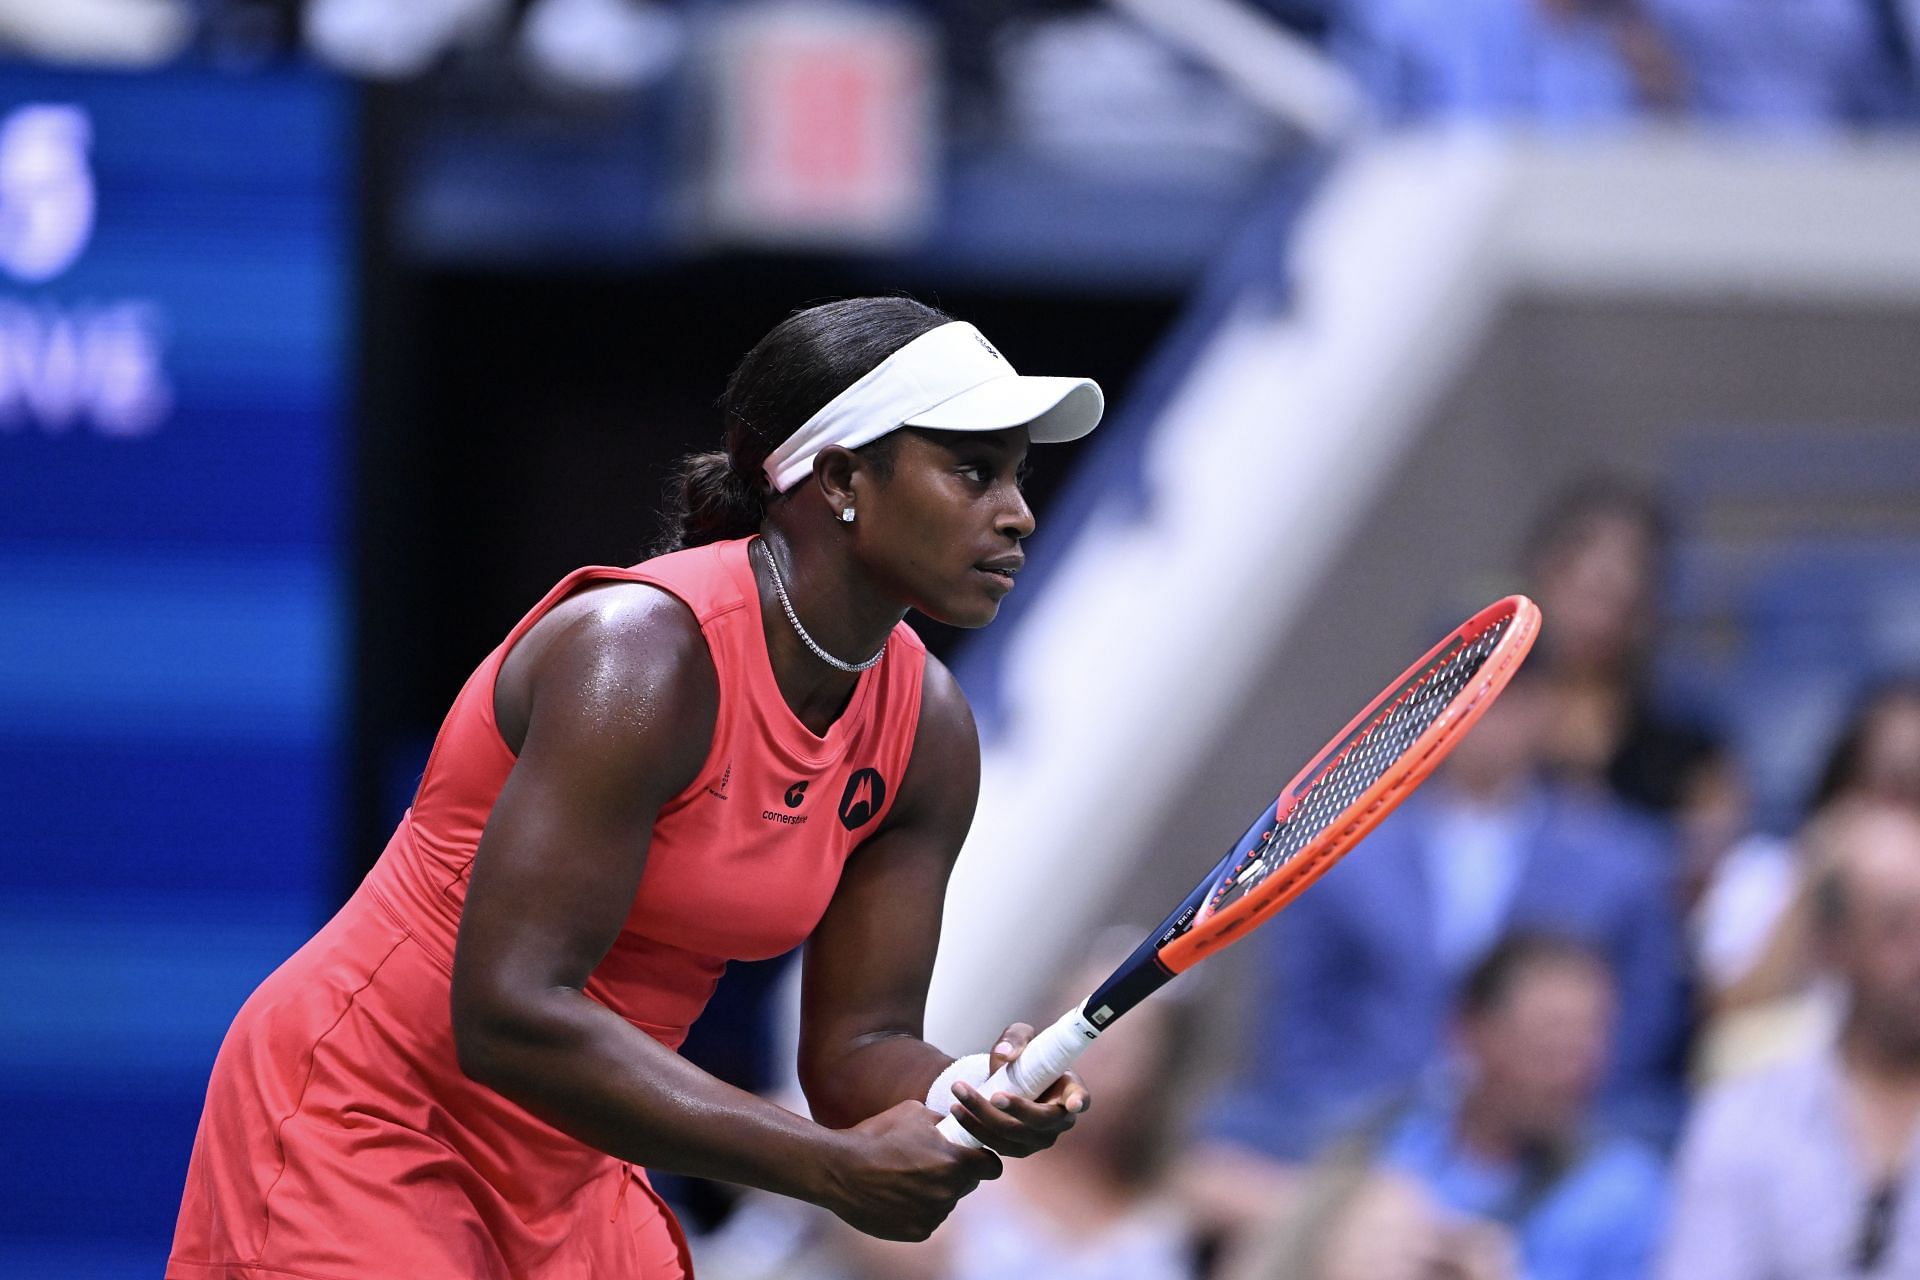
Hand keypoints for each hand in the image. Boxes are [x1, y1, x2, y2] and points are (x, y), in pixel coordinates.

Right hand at [821, 1100, 1001, 1240]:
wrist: (841, 1169)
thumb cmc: (877, 1136)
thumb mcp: (914, 1112)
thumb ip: (943, 1121)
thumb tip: (956, 1125)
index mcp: (955, 1161)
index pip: (992, 1167)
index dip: (984, 1160)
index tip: (972, 1156)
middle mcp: (949, 1191)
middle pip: (968, 1184)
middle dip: (956, 1173)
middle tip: (930, 1163)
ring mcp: (934, 1214)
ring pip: (946, 1201)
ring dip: (935, 1191)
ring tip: (906, 1177)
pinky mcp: (917, 1231)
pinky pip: (928, 1218)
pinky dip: (918, 1208)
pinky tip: (897, 1195)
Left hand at [942, 1021, 1090, 1156]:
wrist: (1008, 1081)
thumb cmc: (1024, 1058)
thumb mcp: (1021, 1038)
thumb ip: (1015, 1040)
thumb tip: (1004, 1055)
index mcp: (1069, 1092)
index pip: (1080, 1098)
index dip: (1078, 1101)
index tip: (1072, 1103)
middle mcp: (1057, 1121)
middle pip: (1040, 1121)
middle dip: (1017, 1110)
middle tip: (994, 1096)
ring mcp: (1037, 1139)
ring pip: (1012, 1135)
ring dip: (983, 1118)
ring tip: (959, 1096)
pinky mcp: (1016, 1149)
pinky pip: (995, 1145)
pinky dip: (974, 1128)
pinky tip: (957, 1110)